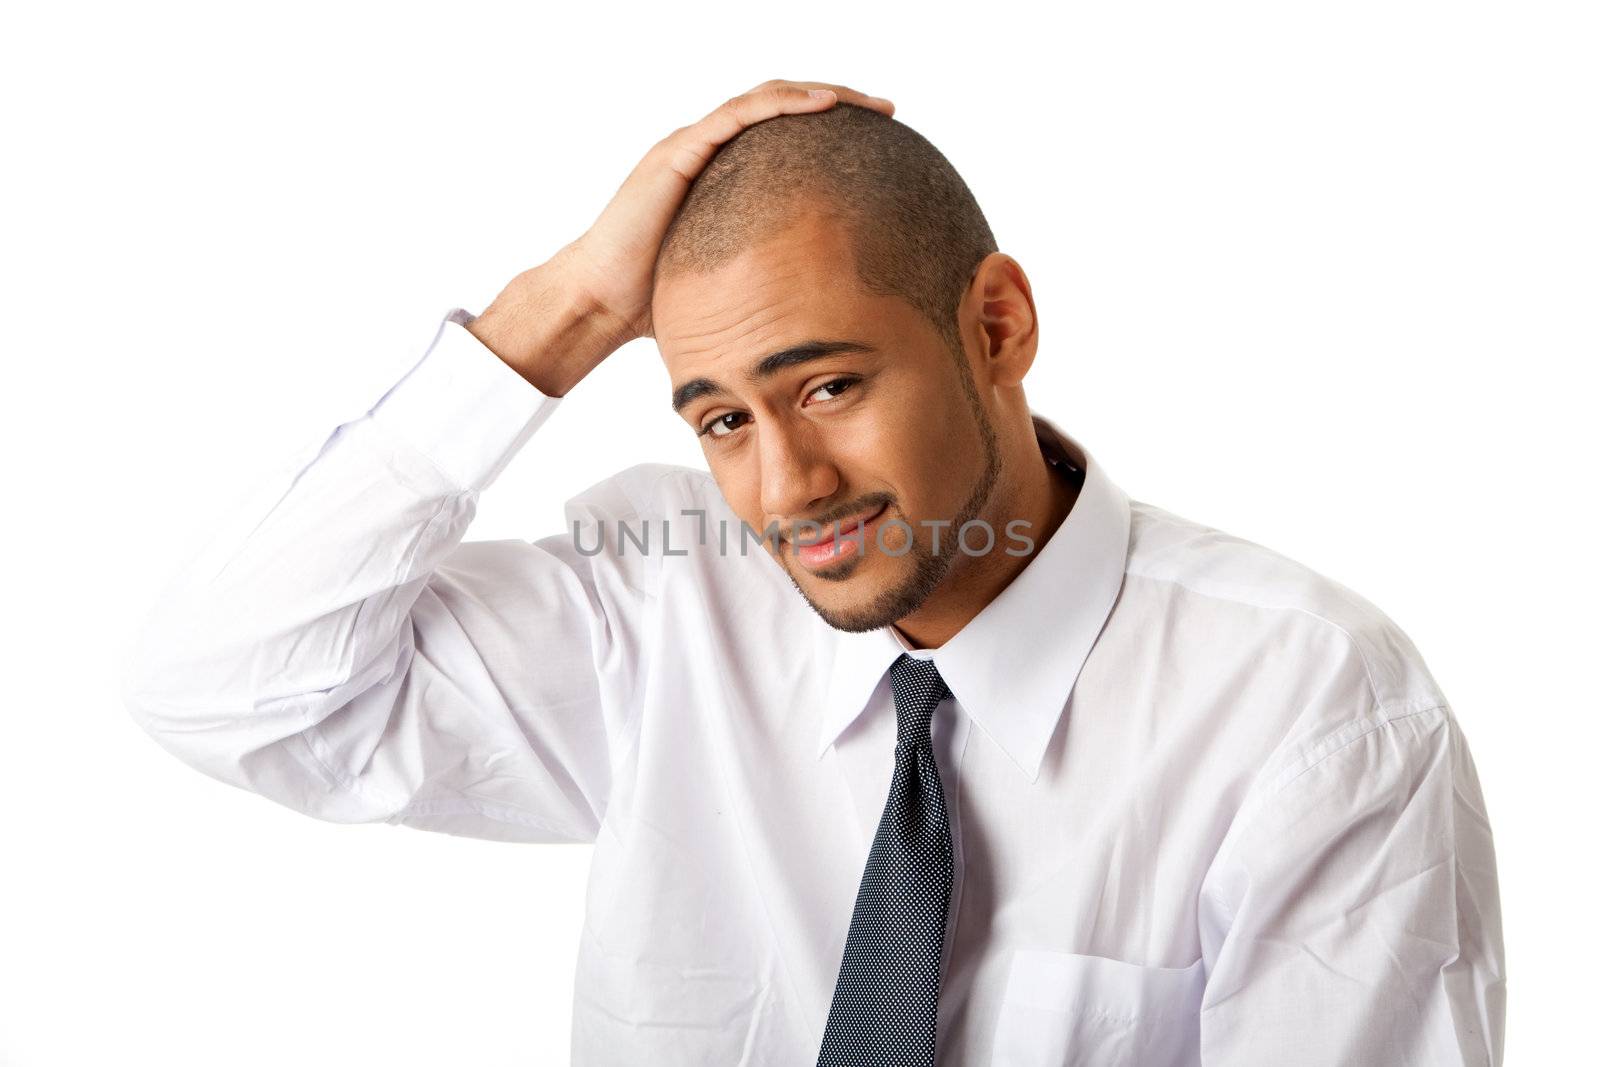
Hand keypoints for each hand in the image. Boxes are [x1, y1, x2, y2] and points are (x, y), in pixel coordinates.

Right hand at [562, 80, 895, 342]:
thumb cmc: (657, 300)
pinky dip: (781, 105)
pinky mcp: (679, 152)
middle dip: (838, 100)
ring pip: (764, 99)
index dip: (830, 128)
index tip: (879, 139)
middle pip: (781, 106)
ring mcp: (691, 146)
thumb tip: (820, 307)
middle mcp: (707, 150)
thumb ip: (766, 275)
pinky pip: (737, 116)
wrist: (604, 301)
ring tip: (866, 103)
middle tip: (886, 111)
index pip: (782, 134)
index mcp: (720, 173)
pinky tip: (822, 106)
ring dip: (820, 94)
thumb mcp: (732, 282)